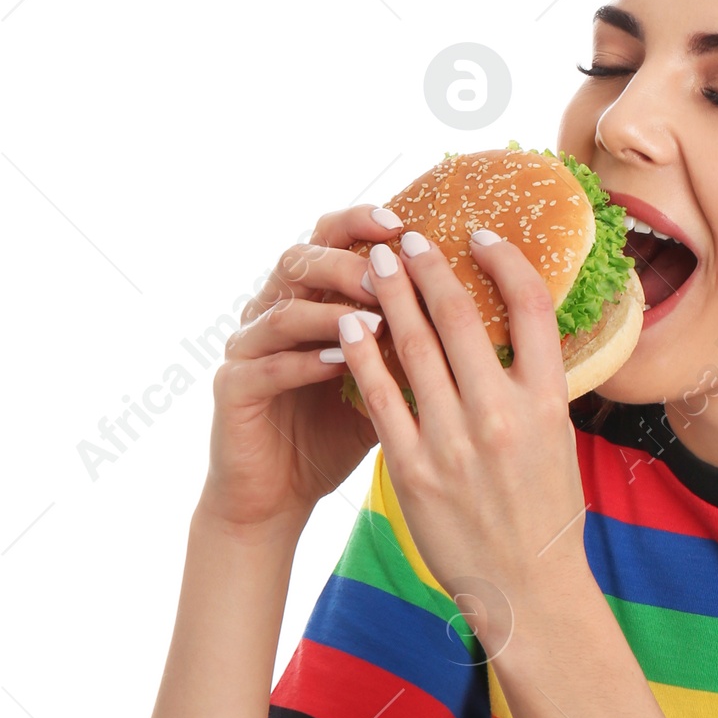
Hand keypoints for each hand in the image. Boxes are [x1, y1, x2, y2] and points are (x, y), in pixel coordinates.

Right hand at [197, 203, 404, 533]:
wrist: (277, 494)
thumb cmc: (336, 431)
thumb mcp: (386, 380)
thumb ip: (416, 343)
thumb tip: (486, 317)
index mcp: (309, 297)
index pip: (329, 239)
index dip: (360, 223)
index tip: (404, 224)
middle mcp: (272, 310)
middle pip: (301, 260)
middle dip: (349, 262)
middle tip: (392, 271)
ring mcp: (247, 347)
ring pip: (283, 309)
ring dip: (332, 310)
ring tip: (379, 320)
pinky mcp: (232, 387)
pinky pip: (265, 364)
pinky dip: (305, 361)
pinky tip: (341, 363)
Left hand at [334, 225, 591, 635]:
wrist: (526, 587)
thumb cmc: (545, 512)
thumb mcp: (559, 438)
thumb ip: (534, 385)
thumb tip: (520, 329)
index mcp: (547, 402)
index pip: (531, 307)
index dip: (504, 260)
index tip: (480, 235)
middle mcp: (502, 415)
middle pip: (460, 316)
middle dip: (430, 266)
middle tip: (408, 236)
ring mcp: (454, 442)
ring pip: (413, 347)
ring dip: (390, 296)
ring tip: (373, 264)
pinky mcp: (413, 470)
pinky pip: (380, 397)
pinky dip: (362, 354)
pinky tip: (349, 325)